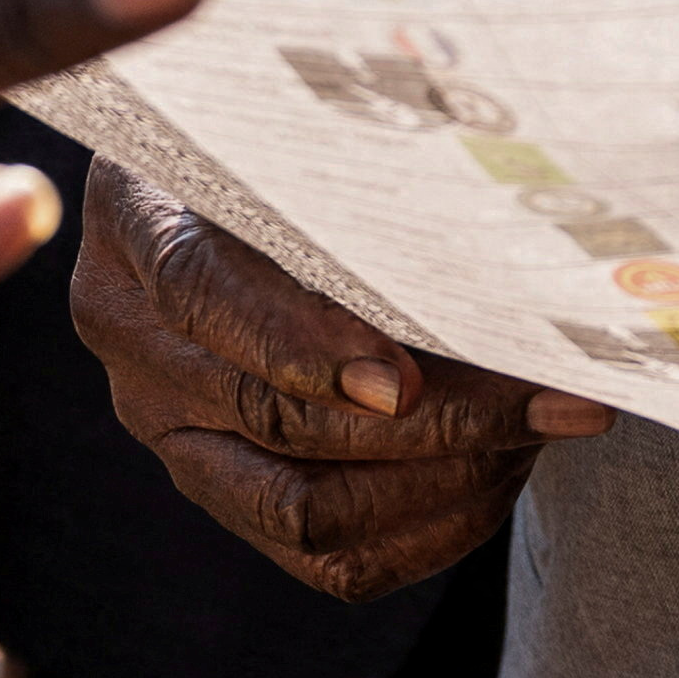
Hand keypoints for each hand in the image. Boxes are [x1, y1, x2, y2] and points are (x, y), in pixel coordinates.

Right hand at [62, 161, 610, 598]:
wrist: (251, 180)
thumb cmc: (292, 127)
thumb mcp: (299, 117)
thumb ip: (343, 170)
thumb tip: (473, 240)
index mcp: (135, 221)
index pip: (199, 290)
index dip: (297, 340)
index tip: (402, 375)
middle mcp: (133, 339)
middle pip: (273, 416)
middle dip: (432, 419)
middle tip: (545, 395)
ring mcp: (172, 429)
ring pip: (305, 507)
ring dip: (441, 480)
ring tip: (536, 430)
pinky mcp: (225, 493)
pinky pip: (327, 559)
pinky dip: (428, 530)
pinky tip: (501, 477)